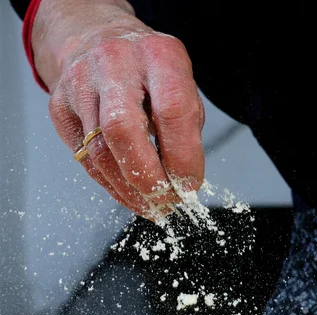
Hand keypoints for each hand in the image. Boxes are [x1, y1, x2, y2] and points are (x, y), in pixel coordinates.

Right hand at [32, 0, 203, 219]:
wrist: (99, 38)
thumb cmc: (151, 71)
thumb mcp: (181, 85)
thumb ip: (186, 128)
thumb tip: (183, 181)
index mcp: (158, 55)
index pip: (172, 111)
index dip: (183, 157)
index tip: (190, 185)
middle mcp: (115, 63)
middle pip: (123, 131)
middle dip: (148, 178)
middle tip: (167, 202)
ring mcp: (80, 83)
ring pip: (99, 152)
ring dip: (129, 190)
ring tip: (152, 206)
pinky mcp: (59, 106)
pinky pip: (84, 157)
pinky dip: (110, 184)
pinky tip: (129, 194)